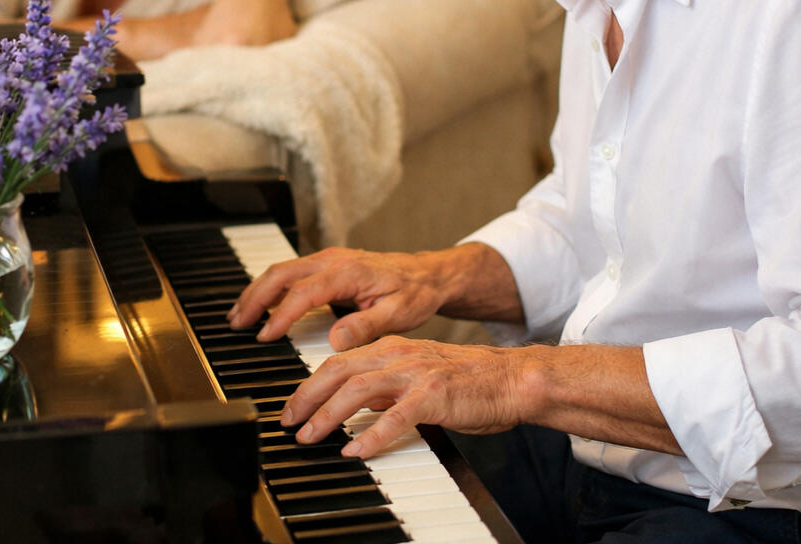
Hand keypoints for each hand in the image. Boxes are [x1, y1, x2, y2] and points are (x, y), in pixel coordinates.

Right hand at [227, 247, 456, 350]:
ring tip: (239, 315)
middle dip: (255, 298)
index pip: (304, 293)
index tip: (265, 336)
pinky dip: (271, 287)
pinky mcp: (328, 265)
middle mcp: (334, 261)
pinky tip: (261, 304)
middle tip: (237, 324)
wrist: (429, 275)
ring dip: (258, 290)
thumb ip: (366, 327)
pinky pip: (292, 272)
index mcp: (348, 272)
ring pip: (283, 270)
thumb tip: (335, 341)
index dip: (281, 315)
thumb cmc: (415, 293)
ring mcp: (329, 260)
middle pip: (282, 274)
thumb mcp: (398, 315)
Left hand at [282, 336, 533, 458]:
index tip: (292, 407)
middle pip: (339, 370)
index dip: (309, 384)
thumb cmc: (468, 381)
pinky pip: (396, 417)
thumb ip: (388, 386)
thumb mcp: (419, 375)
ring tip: (311, 437)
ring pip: (359, 390)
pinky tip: (356, 451)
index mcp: (392, 348)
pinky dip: (372, 435)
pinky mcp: (435, 396)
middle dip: (307, 397)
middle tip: (287, 423)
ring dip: (329, 415)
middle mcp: (399, 355)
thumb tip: (357, 405)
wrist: (512, 378)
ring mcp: (416, 374)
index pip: (339, 361)